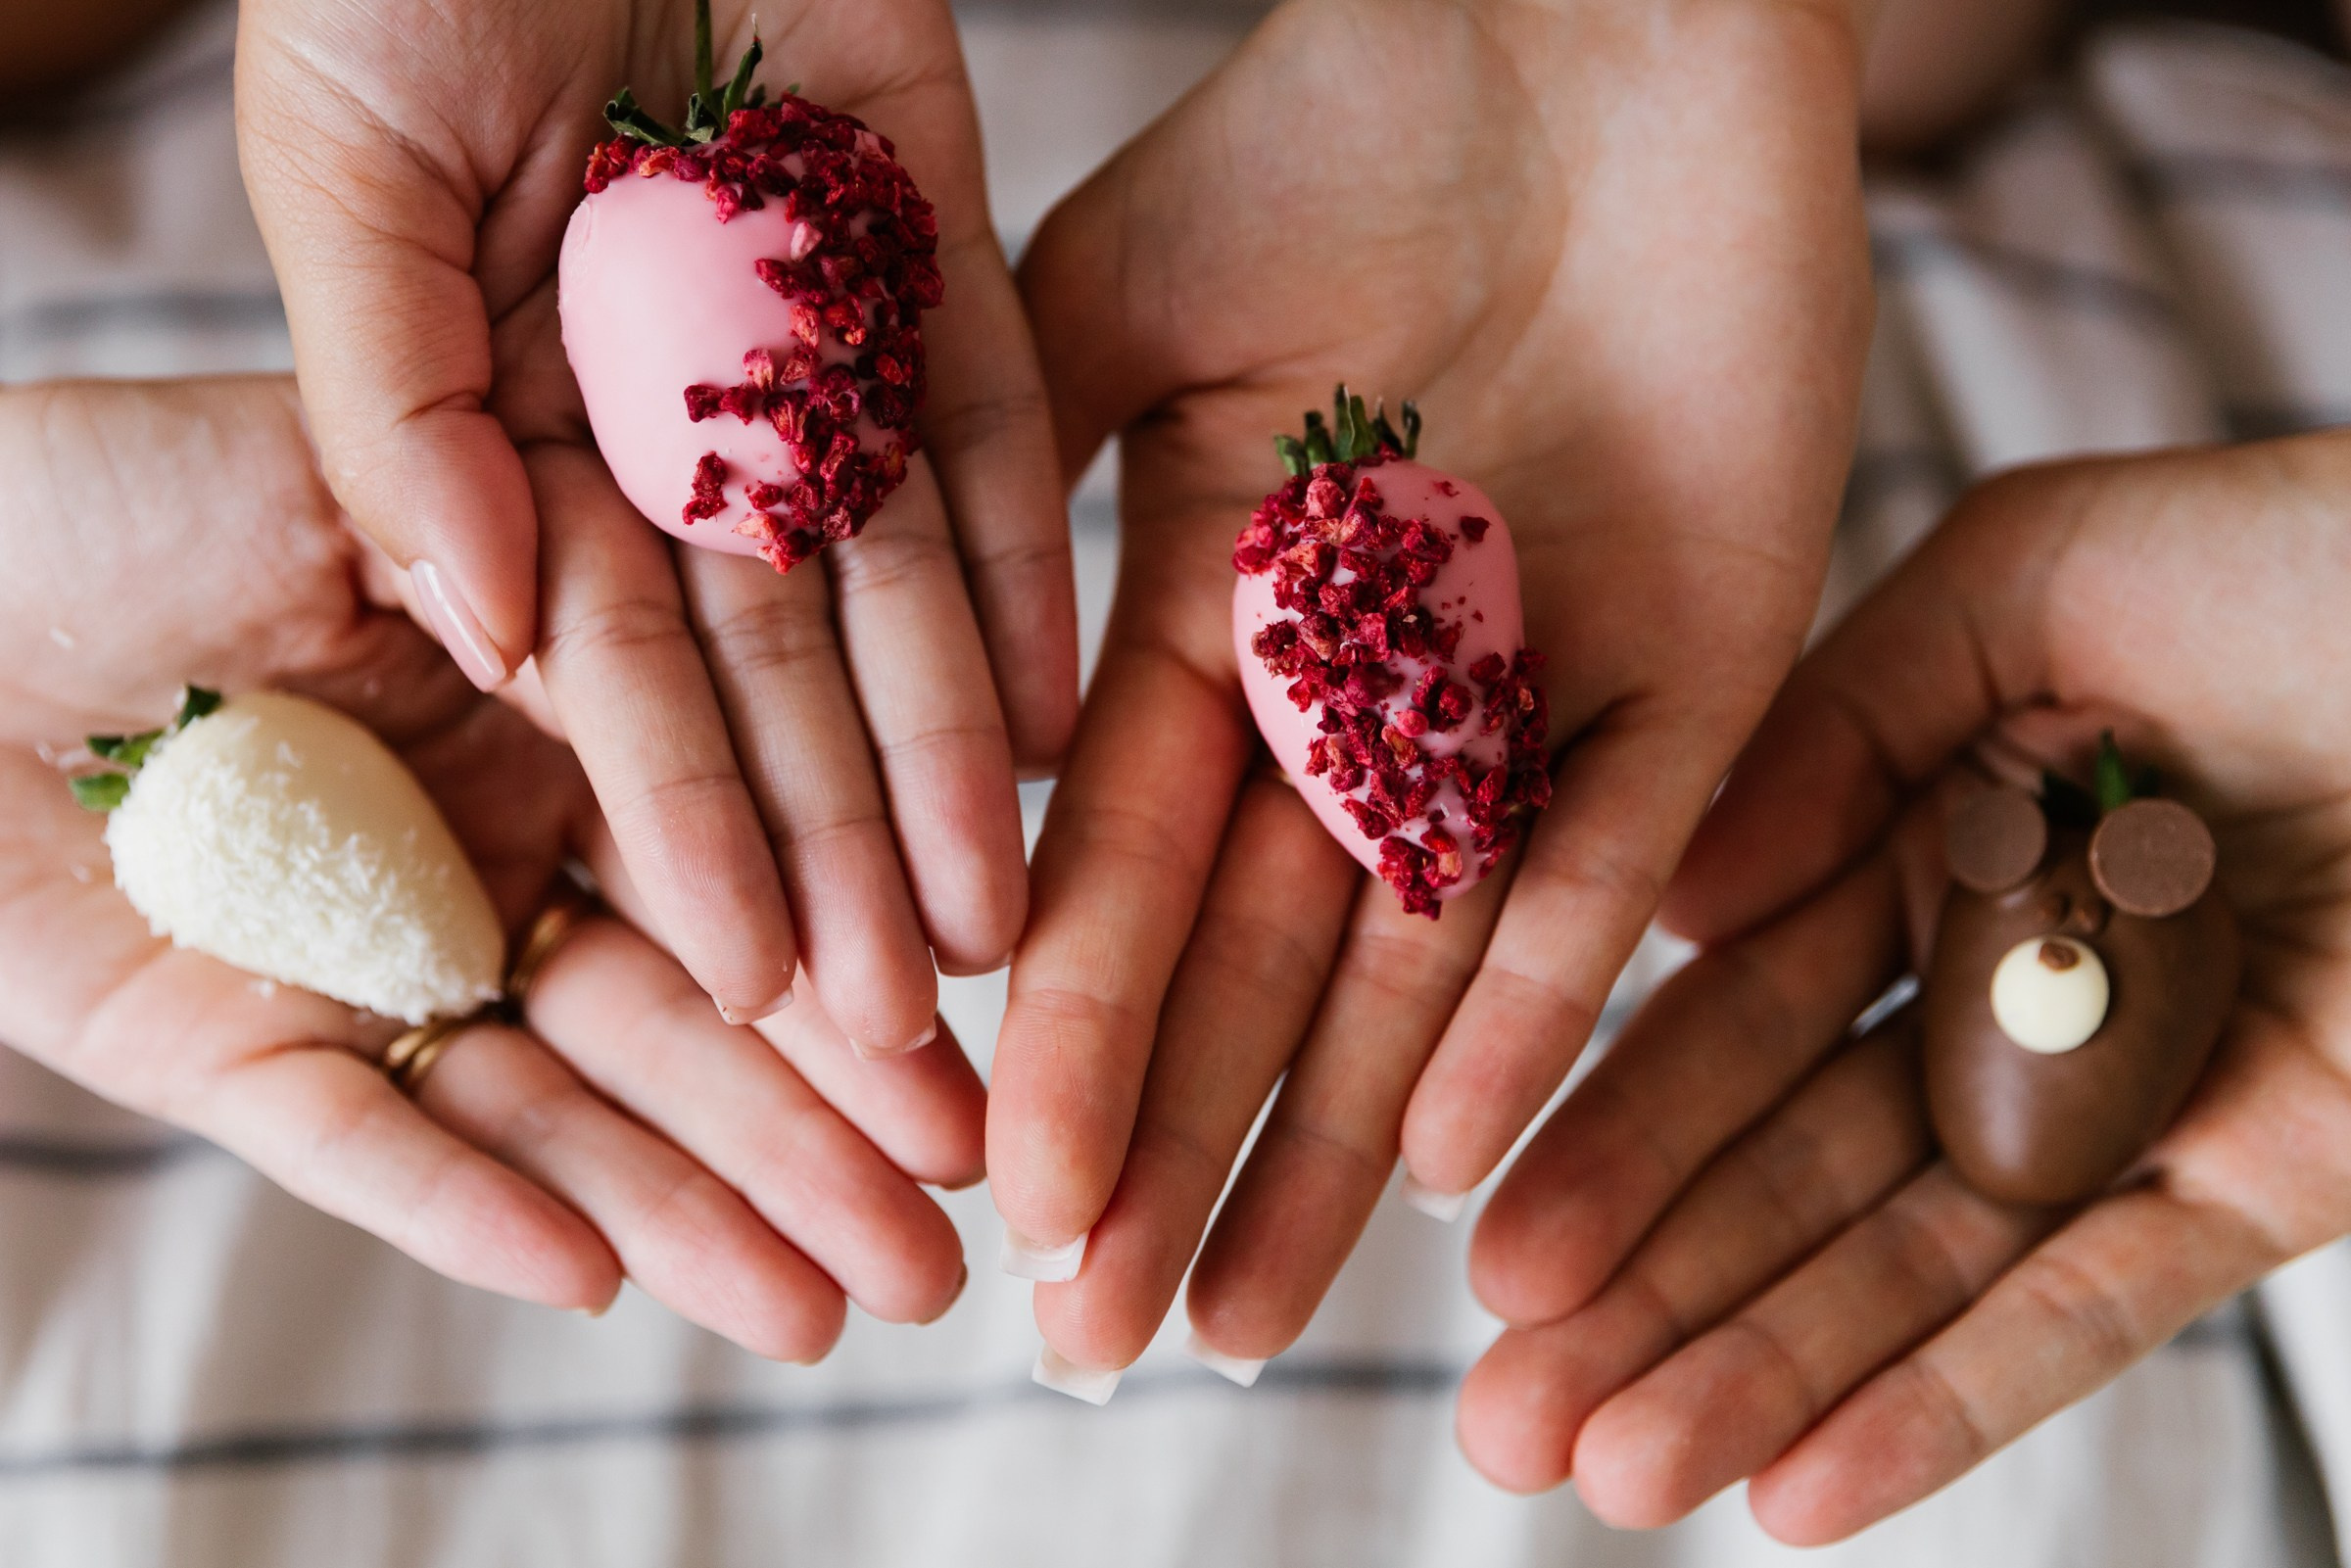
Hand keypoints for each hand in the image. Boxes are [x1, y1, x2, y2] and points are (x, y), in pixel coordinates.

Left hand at [0, 377, 982, 1354]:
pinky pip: (362, 1141)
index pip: (744, 846)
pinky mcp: (230, 1051)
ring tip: (845, 1305)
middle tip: (962, 1220)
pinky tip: (597, 1278)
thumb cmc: (111, 490)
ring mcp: (371, 960)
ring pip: (558, 1103)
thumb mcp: (362, 480)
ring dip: (701, 1207)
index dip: (860, 937)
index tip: (982, 1016)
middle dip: (825, 1122)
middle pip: (686, 1008)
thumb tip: (753, 628)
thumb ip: (546, 576)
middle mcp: (490, 848)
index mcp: (554, 715)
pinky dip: (469, 1211)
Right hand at [235, 0, 1074, 1050]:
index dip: (679, 828)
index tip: (744, 984)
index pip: (617, 673)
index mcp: (528, 433)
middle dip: (835, 845)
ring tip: (999, 923)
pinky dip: (1030, 565)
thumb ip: (394, 397)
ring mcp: (822, 348)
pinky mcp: (937, 257)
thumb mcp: (347, 168)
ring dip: (946, 754)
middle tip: (904, 1026)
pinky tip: (1067, 715)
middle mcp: (685, 425)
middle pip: (777, 670)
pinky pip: (1000, 433)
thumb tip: (476, 623)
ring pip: (899, 586)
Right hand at [990, 0, 1872, 1370]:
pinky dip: (1533, 995)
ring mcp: (1533, 692)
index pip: (1117, 865)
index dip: (1061, 1032)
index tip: (993, 1186)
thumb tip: (899, 703)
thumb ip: (1003, 486)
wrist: (1585, 20)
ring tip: (1244, 1314)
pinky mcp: (1708, 666)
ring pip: (1419, 960)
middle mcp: (1372, 691)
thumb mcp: (1120, 301)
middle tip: (1090, 1335)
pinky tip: (1458, 1155)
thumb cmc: (1339, 120)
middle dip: (1171, 1142)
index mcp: (1223, 615)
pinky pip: (1608, 859)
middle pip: (1256, 958)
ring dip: (1334, 1139)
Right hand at [1458, 434, 2350, 1539]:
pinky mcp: (2268, 1179)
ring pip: (1914, 1264)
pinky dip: (1948, 1403)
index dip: (1611, 1134)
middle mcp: (2010, 983)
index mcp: (1933, 838)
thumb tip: (1671, 909)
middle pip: (1793, 1168)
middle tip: (1503, 1424)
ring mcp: (2133, 1094)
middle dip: (1646, 1297)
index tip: (1489, 1244)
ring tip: (1613, 1482)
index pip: (1738, 1015)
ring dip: (1762, 1377)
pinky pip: (2091, 1306)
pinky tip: (1799, 1496)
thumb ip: (1835, 724)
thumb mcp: (2032, 576)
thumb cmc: (2315, 558)